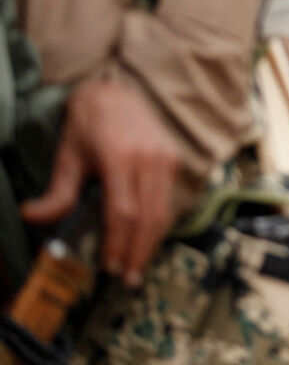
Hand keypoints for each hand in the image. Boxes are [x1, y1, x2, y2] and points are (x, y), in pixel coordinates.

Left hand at [21, 80, 180, 288]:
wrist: (115, 92)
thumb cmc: (87, 125)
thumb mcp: (67, 157)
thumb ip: (56, 192)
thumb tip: (30, 216)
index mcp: (119, 156)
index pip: (122, 211)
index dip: (118, 242)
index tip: (109, 267)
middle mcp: (149, 158)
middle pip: (148, 216)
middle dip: (138, 251)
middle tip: (128, 279)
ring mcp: (166, 158)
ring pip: (163, 211)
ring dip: (152, 243)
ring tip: (138, 267)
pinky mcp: (174, 159)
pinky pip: (169, 199)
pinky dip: (159, 225)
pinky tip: (147, 241)